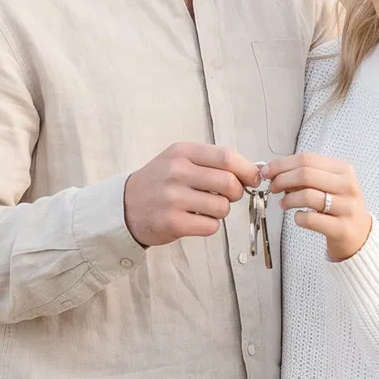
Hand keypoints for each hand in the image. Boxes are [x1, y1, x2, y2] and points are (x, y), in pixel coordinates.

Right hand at [123, 142, 260, 247]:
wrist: (126, 205)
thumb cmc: (160, 181)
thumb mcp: (180, 159)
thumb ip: (212, 162)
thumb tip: (252, 172)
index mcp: (182, 153)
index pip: (227, 158)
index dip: (246, 170)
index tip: (253, 178)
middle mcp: (177, 172)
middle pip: (229, 183)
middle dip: (236, 192)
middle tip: (228, 196)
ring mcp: (173, 199)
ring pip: (222, 207)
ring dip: (221, 211)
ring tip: (205, 208)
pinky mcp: (173, 223)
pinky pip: (211, 226)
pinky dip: (209, 225)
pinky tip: (195, 220)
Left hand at [265, 152, 372, 261]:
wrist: (360, 236)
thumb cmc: (339, 206)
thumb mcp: (329, 184)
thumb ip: (306, 174)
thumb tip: (273, 170)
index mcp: (343, 169)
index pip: (307, 159)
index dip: (282, 164)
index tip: (267, 171)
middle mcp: (348, 186)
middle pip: (306, 174)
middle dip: (282, 179)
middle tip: (273, 188)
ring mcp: (347, 207)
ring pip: (307, 195)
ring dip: (288, 199)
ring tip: (284, 204)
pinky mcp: (342, 229)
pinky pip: (311, 219)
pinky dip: (298, 217)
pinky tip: (298, 217)